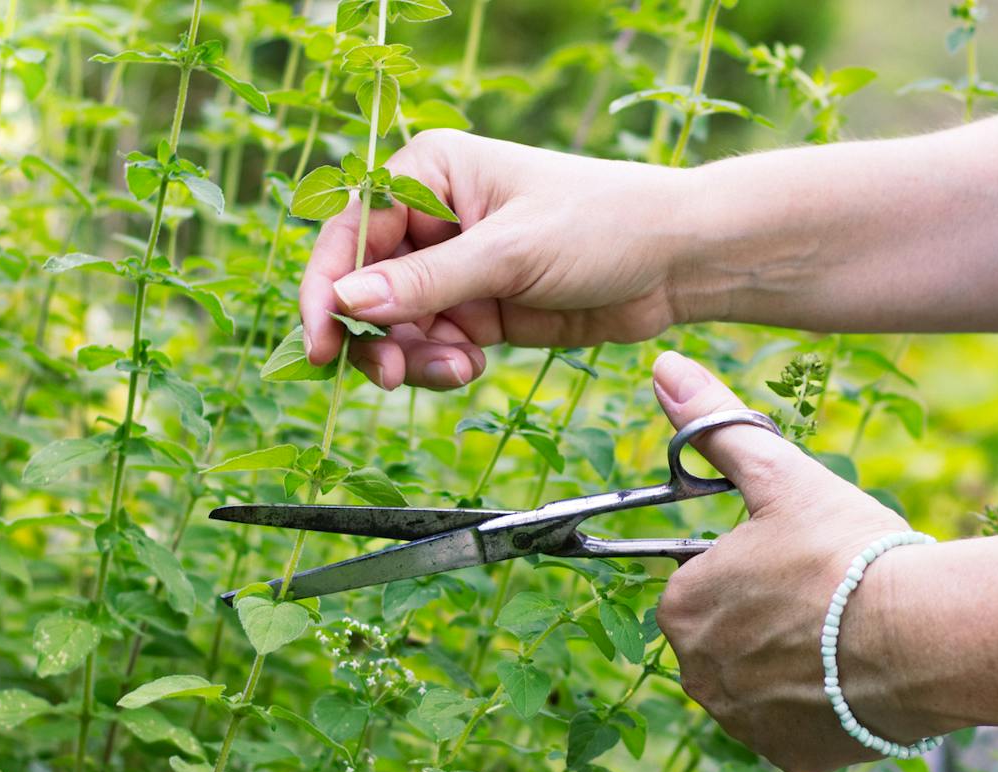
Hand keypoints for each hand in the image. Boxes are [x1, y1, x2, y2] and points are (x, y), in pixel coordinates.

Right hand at [298, 130, 698, 390]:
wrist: (675, 263)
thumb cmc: (600, 225)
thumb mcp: (509, 253)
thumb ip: (426, 282)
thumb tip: (345, 301)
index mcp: (430, 171)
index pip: (350, 230)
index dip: (326, 287)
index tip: (322, 340)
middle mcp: (432, 217)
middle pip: (363, 286)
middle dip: (373, 334)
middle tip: (389, 374)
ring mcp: (454, 268)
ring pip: (395, 326)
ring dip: (412, 356)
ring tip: (457, 369)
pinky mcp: (477, 311)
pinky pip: (432, 346)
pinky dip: (441, 365)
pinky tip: (474, 366)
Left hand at [650, 351, 949, 771]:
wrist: (924, 637)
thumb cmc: (848, 551)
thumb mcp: (781, 476)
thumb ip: (718, 426)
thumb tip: (664, 369)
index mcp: (681, 608)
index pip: (703, 583)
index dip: (752, 568)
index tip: (798, 560)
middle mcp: (695, 674)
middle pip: (728, 636)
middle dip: (769, 618)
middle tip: (828, 596)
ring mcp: (741, 723)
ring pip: (759, 682)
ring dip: (792, 662)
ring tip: (847, 635)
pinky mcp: (788, 757)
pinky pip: (795, 727)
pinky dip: (821, 707)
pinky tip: (857, 679)